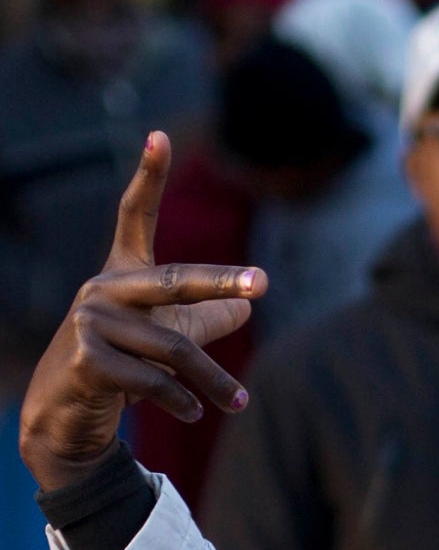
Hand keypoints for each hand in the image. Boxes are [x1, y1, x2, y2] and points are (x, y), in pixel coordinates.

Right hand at [20, 131, 263, 491]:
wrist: (66, 412)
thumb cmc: (123, 367)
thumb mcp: (166, 339)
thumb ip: (204, 320)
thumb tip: (248, 309)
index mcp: (122, 275)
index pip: (134, 217)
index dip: (147, 177)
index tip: (159, 135)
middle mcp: (102, 290)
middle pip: (175, 282)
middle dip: (221, 284)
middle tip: (261, 285)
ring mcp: (89, 322)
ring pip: (175, 348)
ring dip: (213, 381)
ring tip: (239, 403)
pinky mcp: (85, 359)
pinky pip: (153, 380)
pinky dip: (182, 401)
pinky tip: (195, 414)